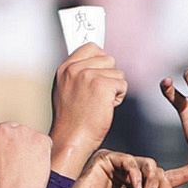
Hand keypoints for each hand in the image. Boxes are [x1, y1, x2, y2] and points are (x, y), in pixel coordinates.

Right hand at [0, 65, 51, 187]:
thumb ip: (2, 148)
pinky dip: (43, 156)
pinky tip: (35, 168)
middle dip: (20, 148)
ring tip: (24, 171)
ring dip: (32, 153)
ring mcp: (20, 132)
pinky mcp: (38, 138)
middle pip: (17, 133)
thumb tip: (18, 148)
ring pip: (32, 139)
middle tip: (16, 169)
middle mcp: (1, 129)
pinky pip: (44, 144)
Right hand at [50, 43, 127, 177]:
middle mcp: (76, 69)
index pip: (92, 48)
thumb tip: (96, 65)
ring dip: (114, 89)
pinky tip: (106, 107)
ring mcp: (89, 76)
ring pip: (117, 73)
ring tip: (100, 103)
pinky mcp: (102, 86)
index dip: (101, 62)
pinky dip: (118, 98)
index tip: (100, 75)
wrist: (72, 140)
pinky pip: (122, 85)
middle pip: (108, 59)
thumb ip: (78, 74)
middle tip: (98, 96)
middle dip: (108, 77)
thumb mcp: (66, 91)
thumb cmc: (71, 122)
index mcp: (65, 68)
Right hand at [61, 150, 187, 187]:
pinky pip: (129, 159)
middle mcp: (133, 176)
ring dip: (152, 180)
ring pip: (148, 164)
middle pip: (160, 172)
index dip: (187, 173)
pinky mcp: (108, 159)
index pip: (168, 179)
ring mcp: (120, 166)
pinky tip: (135, 187)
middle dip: (167, 186)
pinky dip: (135, 172)